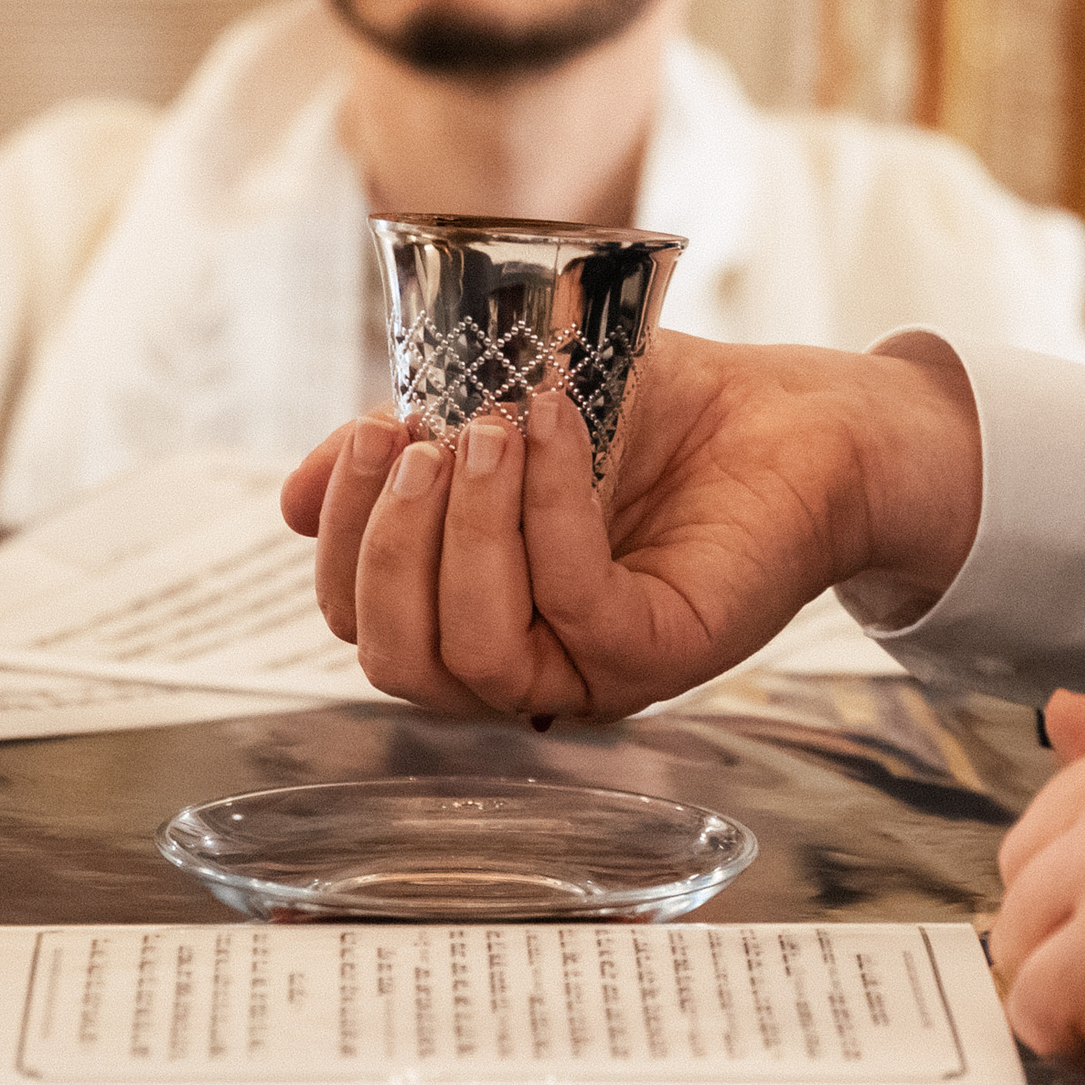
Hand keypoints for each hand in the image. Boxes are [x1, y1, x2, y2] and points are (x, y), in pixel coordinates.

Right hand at [280, 332, 980, 719]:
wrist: (795, 418)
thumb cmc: (658, 419)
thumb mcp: (500, 414)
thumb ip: (404, 457)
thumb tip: (289, 504)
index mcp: (476, 612)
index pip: (360, 621)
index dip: (343, 534)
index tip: (374, 430)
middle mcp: (528, 660)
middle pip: (397, 661)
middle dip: (387, 542)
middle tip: (421, 436)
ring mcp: (593, 669)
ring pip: (471, 655)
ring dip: (463, 530)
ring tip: (488, 430)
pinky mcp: (661, 651)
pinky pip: (572, 605)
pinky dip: (549, 511)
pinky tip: (554, 430)